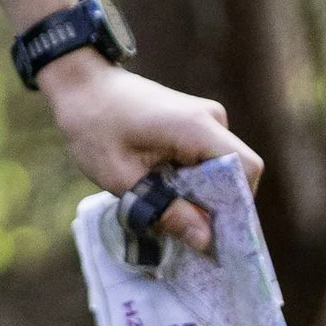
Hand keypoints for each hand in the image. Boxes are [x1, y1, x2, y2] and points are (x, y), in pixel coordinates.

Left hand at [34, 50, 260, 252]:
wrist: (80, 84)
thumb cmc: (94, 127)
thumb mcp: (122, 178)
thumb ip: (166, 209)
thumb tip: (205, 241)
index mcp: (198, 128)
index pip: (245, 169)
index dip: (238, 206)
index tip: (216, 235)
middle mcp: (212, 119)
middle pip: (235, 172)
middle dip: (216, 206)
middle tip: (187, 235)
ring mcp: (204, 117)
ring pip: (219, 169)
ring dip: (199, 194)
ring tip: (168, 212)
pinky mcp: (194, 121)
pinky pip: (206, 159)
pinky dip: (192, 180)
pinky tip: (164, 192)